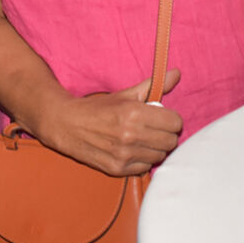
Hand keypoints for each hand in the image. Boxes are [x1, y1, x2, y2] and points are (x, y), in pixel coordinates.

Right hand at [38, 67, 183, 176]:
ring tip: (141, 139)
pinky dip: (142, 160)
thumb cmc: (98, 107)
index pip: (175, 123)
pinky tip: (131, 150)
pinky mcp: (117, 170)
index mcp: (134, 113)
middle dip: (165, 134)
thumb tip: (177, 73)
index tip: (162, 117)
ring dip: (154, 148)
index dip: (170, 119)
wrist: (66, 124)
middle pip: (170, 142)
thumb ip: (154, 86)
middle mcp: (131, 136)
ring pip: (160, 156)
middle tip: (153, 128)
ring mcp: (124, 155)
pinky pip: (145, 168)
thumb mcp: (125, 94)